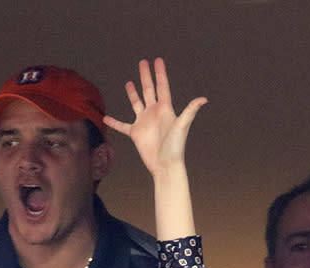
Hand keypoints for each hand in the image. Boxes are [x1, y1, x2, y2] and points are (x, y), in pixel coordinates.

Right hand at [103, 58, 206, 176]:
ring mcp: (144, 122)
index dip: (160, 73)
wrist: (165, 165)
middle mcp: (154, 113)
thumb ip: (190, 110)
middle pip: (149, 89)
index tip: (157, 60)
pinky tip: (106, 118)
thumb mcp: (182, 126)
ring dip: (133, 93)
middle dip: (146, 76)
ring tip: (129, 83)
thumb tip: (204, 99)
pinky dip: (114, 122)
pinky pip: (122, 125)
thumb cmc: (175, 147)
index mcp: (165, 109)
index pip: (162, 86)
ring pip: (136, 103)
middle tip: (143, 62)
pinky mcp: (136, 133)